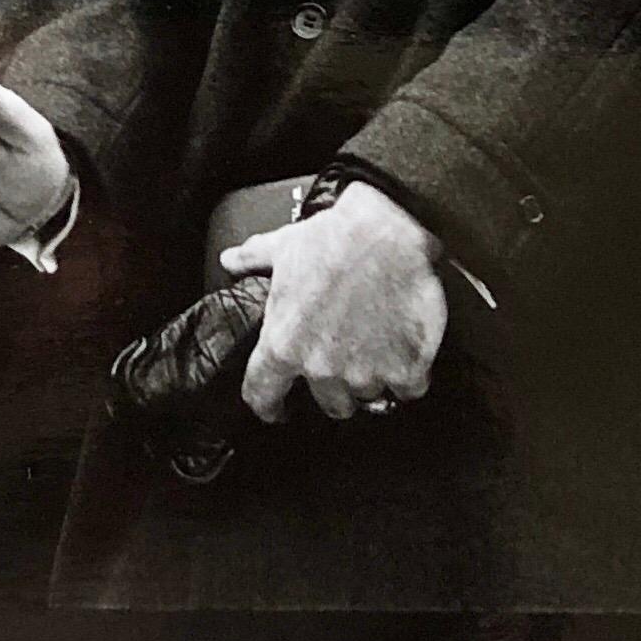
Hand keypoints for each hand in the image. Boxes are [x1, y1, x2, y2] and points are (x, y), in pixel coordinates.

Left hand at [227, 182, 447, 422]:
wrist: (389, 231)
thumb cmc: (335, 238)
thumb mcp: (283, 246)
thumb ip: (253, 259)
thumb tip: (231, 259)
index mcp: (284, 343)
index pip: (262, 394)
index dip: (267, 405)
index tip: (276, 409)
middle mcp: (323, 367)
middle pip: (329, 403)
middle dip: (335, 387)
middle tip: (344, 359)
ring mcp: (366, 373)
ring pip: (368, 397)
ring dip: (371, 379)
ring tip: (377, 350)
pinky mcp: (406, 369)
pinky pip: (408, 389)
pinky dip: (409, 375)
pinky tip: (407, 353)